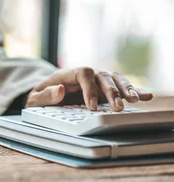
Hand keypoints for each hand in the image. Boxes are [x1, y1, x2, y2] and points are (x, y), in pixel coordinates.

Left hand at [25, 67, 152, 111]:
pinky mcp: (104, 88)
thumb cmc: (39, 96)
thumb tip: (59, 90)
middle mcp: (85, 74)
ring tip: (135, 101)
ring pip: (114, 79)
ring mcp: (96, 80)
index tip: (91, 107)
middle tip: (117, 108)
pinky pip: (120, 86)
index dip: (89, 89)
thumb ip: (45, 95)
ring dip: (125, 89)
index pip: (82, 74)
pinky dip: (133, 90)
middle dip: (110, 92)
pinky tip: (147, 96)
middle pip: (101, 76)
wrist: (43, 94)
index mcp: (67, 74)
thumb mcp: (34, 98)